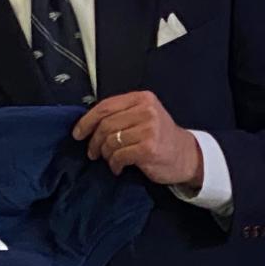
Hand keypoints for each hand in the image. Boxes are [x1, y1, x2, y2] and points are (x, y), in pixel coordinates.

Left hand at [72, 91, 203, 187]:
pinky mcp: (149, 148)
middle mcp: (146, 111)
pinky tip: (118, 167)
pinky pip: (119, 156)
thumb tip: (86, 124)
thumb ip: (120, 114)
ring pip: (110, 141)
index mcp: (142, 98)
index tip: (77, 133)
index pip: (105, 107)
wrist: (187, 156)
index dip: (87, 121)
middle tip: (92, 152)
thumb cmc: (159, 136)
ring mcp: (149, 129)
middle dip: (94, 141)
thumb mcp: (143, 116)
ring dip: (105, 154)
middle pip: (105, 125)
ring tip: (110, 159)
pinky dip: (114, 164)